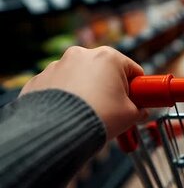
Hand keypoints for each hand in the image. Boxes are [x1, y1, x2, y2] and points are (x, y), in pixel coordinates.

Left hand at [20, 46, 146, 139]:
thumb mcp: (131, 115)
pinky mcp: (39, 79)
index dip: (137, 88)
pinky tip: (68, 114)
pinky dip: (65, 98)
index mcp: (109, 57)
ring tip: (87, 114)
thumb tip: (141, 112)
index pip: (133, 70)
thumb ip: (139, 110)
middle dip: (109, 88)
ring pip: (79, 78)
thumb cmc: (99, 118)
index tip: (135, 102)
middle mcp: (81, 55)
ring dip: (85, 91)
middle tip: (112, 110)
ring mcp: (57, 65)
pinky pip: (58, 87)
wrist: (57, 132)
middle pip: (104, 71)